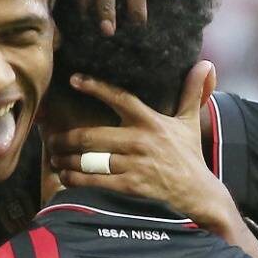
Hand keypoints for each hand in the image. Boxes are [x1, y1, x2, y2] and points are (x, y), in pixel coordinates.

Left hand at [47, 63, 229, 217]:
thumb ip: (192, 92)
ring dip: (67, 159)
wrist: (199, 194)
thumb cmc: (190, 157)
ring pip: (90, 159)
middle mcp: (140, 140)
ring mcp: (134, 164)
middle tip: (52, 140)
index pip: (120, 98)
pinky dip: (76, 179)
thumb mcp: (190, 122)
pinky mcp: (131, 186)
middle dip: (66, 138)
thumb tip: (205, 64)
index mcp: (150, 121)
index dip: (96, 87)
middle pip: (92, 134)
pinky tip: (65, 178)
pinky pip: (95, 180)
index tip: (74, 80)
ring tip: (56, 158)